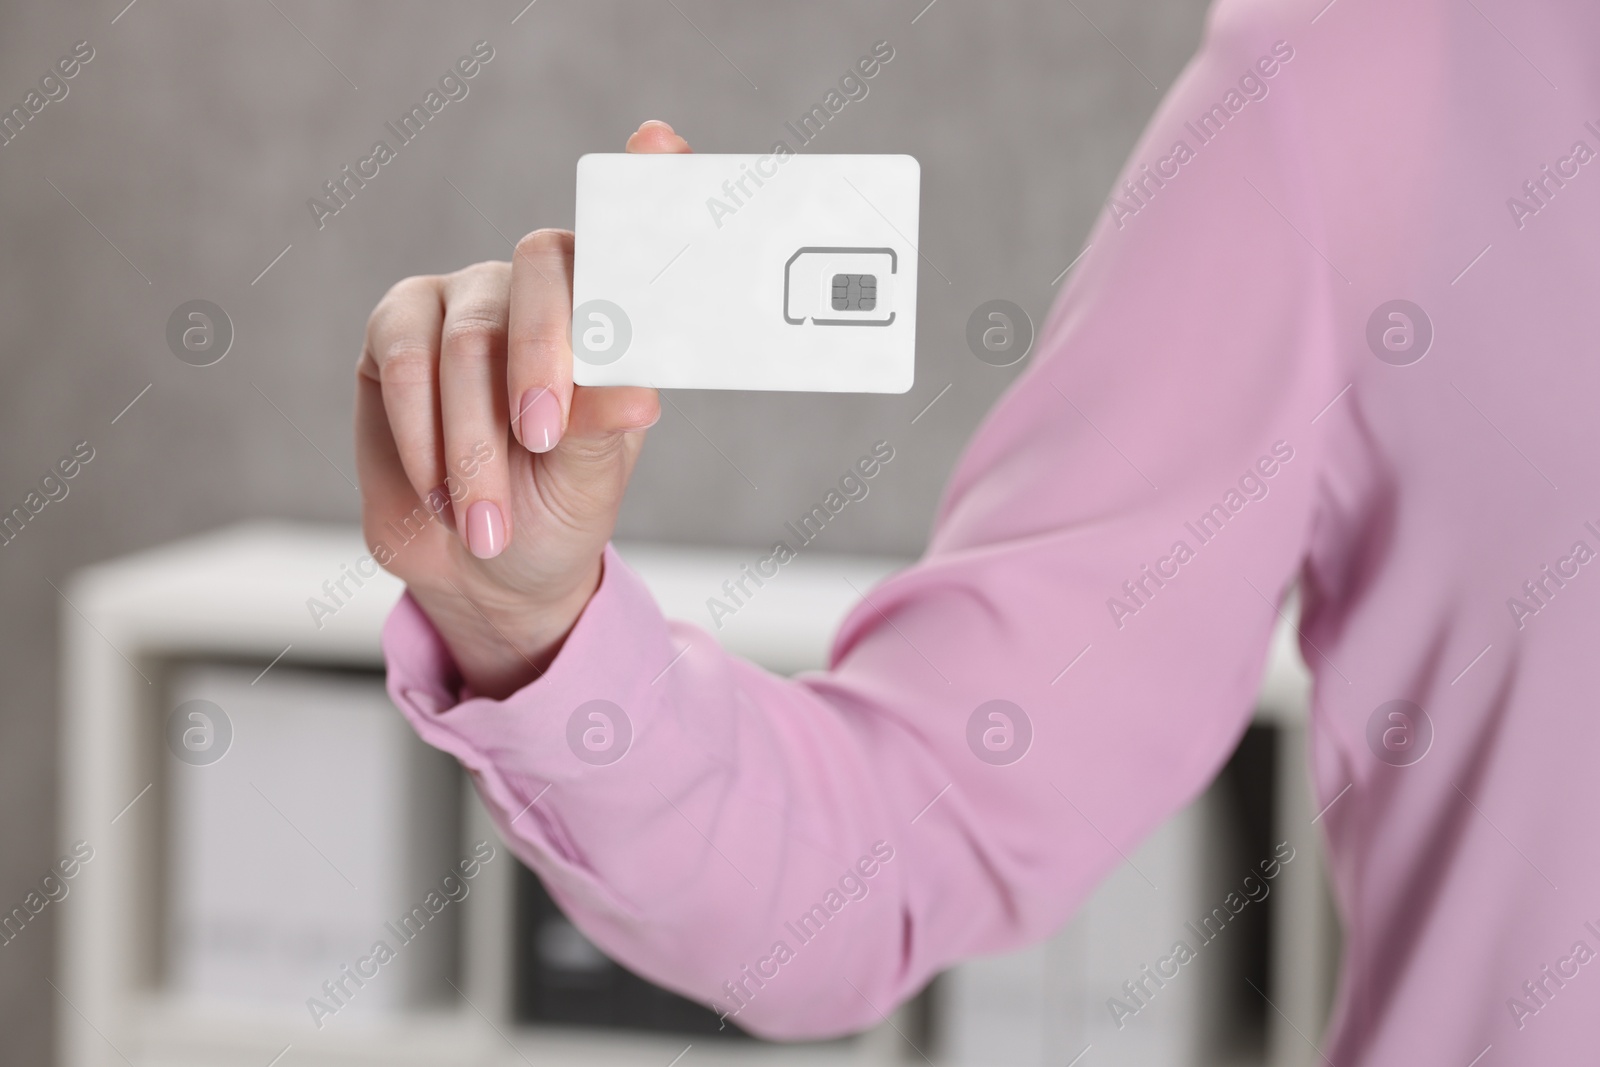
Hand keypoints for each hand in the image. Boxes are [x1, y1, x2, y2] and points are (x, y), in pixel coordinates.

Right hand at [354, 120, 690, 697]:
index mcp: (612, 311)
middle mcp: (543, 288)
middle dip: (542, 361)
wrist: (485, 564)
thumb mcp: (592, 477)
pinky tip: (440, 490)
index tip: (662, 142)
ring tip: (487, 520)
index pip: (631, 235)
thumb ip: (606, 423)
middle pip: (543, 271)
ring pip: (469, 339)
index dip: (650, 181)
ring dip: (473, 439)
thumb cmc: (557, 505)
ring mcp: (468, 300)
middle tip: (542, 439)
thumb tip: (639, 392)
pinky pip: (403, 357)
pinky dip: (421, 428)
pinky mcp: (396, 327)